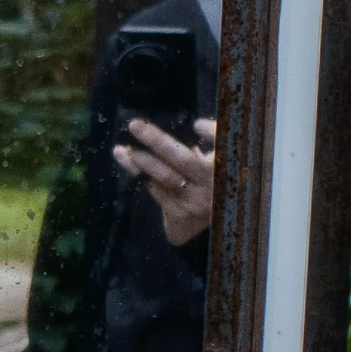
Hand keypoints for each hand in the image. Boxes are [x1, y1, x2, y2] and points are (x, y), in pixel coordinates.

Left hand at [117, 112, 215, 250]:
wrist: (215, 227)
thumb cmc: (216, 184)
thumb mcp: (221, 162)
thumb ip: (215, 144)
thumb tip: (196, 125)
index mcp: (227, 166)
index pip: (224, 146)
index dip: (213, 134)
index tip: (197, 124)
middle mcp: (213, 185)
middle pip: (184, 160)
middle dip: (157, 141)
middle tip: (134, 126)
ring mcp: (195, 201)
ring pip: (165, 177)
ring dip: (142, 161)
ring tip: (123, 149)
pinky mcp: (179, 214)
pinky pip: (155, 189)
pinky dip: (138, 173)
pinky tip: (125, 159)